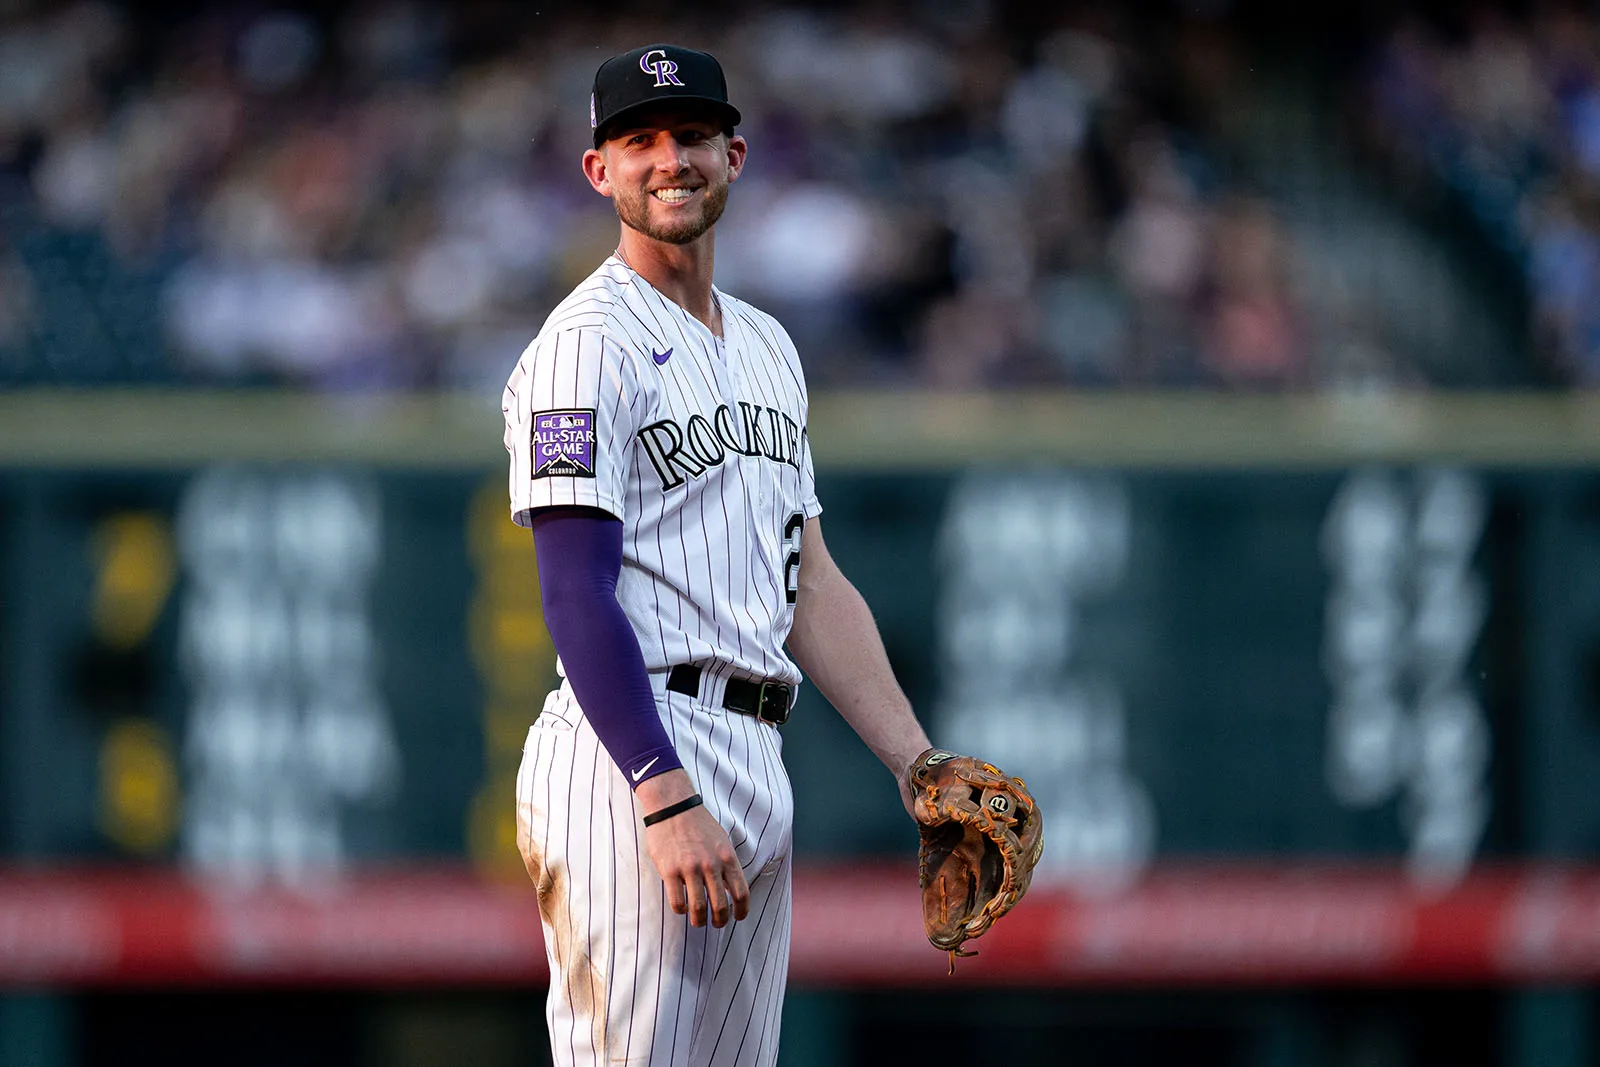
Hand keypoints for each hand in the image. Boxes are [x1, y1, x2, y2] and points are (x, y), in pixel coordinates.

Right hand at [636, 770, 750, 927]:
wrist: (673, 807)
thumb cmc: (699, 825)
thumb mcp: (722, 841)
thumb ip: (728, 864)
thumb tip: (733, 890)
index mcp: (727, 857)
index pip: (741, 893)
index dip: (741, 911)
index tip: (738, 917)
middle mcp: (711, 865)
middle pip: (720, 906)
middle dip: (720, 921)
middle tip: (717, 924)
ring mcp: (690, 868)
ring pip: (698, 908)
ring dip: (699, 921)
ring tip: (698, 922)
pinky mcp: (670, 870)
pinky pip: (678, 902)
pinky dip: (681, 910)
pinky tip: (682, 908)